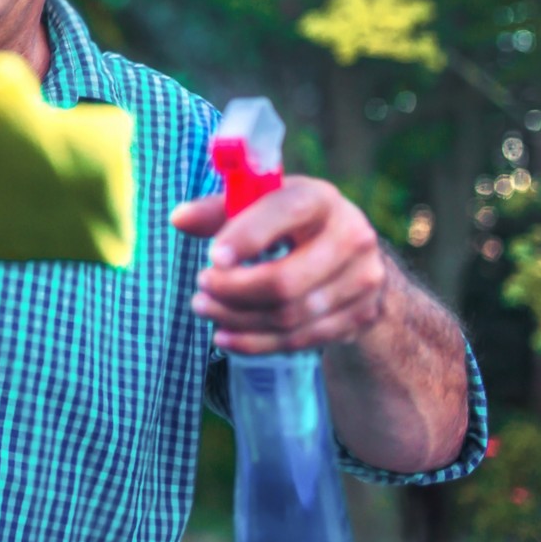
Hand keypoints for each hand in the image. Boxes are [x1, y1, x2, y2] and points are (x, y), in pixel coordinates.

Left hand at [171, 177, 392, 354]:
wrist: (351, 255)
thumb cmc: (288, 222)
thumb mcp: (259, 205)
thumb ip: (217, 210)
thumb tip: (178, 218)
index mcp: (321, 199)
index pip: (287, 213)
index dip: (247, 236)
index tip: (212, 257)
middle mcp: (352, 237)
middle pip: (285, 281)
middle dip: (233, 290)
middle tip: (200, 285)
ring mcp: (362, 280)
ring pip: (290, 316)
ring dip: (237, 317)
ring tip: (203, 307)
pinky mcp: (361, 315)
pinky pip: (301, 339)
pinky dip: (256, 342)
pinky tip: (225, 336)